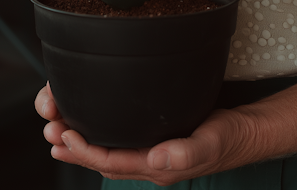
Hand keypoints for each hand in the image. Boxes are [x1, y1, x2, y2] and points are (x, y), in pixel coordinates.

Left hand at [34, 84, 256, 185]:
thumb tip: (156, 158)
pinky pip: (122, 144)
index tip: (64, 136)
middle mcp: (151, 163)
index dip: (86, 151)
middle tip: (49, 133)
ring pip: (110, 154)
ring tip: (58, 135)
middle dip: (75, 149)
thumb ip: (186, 152)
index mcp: (159, 166)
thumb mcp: (210, 141)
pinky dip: (101, 139)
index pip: (112, 163)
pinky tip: (93, 129)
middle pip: (104, 161)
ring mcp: (153, 154)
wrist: (246, 134)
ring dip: (83, 146)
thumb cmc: (229, 138)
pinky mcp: (158, 141)